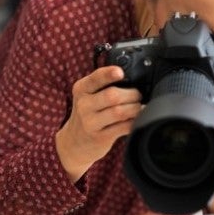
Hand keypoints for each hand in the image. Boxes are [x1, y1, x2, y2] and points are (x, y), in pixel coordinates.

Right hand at [56, 66, 141, 182]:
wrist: (75, 141)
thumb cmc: (89, 113)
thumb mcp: (88, 96)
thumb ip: (104, 86)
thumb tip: (133, 79)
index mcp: (81, 89)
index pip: (95, 78)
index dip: (109, 74)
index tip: (120, 73)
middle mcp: (83, 105)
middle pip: (113, 96)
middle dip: (132, 94)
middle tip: (138, 96)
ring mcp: (90, 123)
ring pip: (120, 112)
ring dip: (135, 108)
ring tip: (138, 107)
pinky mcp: (100, 137)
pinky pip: (124, 127)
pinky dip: (134, 121)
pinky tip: (136, 119)